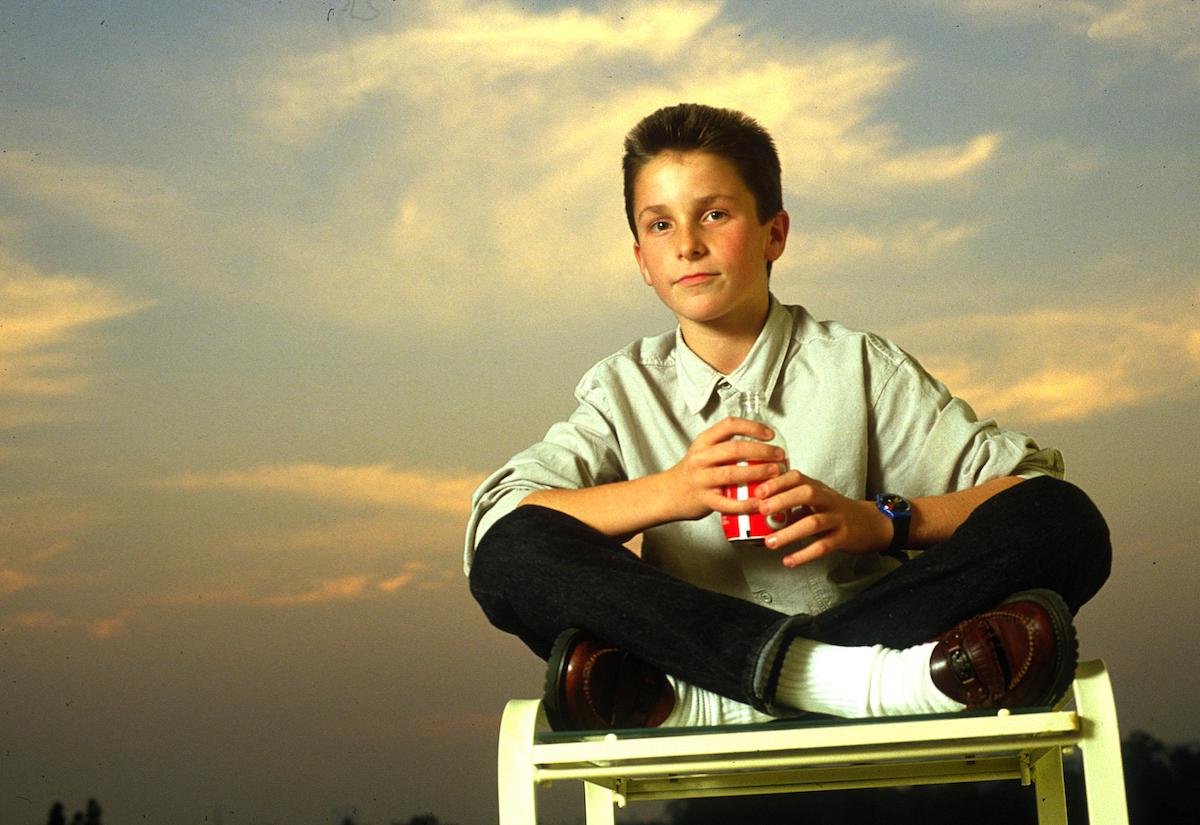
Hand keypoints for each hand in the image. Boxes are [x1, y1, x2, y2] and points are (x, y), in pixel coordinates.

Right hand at [660, 417, 786, 522]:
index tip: (770, 434)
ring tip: (775, 473)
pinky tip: (760, 503)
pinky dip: (746, 504)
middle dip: (761, 451)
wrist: (668, 494)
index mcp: (703, 442)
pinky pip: (727, 503)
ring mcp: (701, 479)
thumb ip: (726, 446)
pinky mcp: (703, 500)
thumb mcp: (704, 452)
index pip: (729, 425)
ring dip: (757, 472)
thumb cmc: (693, 472)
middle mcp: (701, 458)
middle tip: (780, 455)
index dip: (752, 427)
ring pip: (732, 473)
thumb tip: (762, 445)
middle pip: (734, 449)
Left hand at [752, 471, 891, 566]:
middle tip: (761, 510)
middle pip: (806, 494)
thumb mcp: (816, 501)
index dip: (778, 482)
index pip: (797, 477)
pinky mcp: (844, 538)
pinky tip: (789, 561)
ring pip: (813, 523)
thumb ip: (792, 504)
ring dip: (789, 533)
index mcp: (818, 488)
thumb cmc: (835, 511)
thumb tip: (760, 513)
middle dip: (782, 500)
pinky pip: (823, 546)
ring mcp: (837, 519)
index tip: (758, 491)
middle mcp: (828, 500)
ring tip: (770, 542)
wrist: (871, 524)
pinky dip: (804, 554)